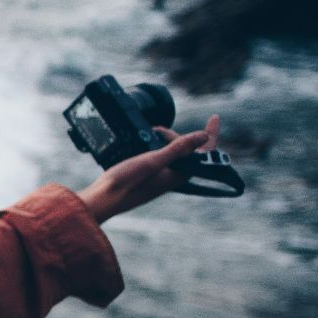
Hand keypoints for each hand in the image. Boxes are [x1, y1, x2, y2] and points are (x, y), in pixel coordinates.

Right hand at [77, 114, 221, 222]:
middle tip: (157, 129)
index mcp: (179, 174)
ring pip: (172, 154)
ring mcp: (161, 177)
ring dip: (165, 140)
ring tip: (151, 134)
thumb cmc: (126, 182)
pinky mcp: (149, 176)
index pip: (204, 152)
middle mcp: (173, 177)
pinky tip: (143, 143)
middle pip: (186, 151)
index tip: (215, 117)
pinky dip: (155, 147)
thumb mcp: (153, 160)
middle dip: (177, 136)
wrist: (102, 199)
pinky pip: (160, 158)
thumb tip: (204, 136)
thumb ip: (178, 149)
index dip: (210, 134)